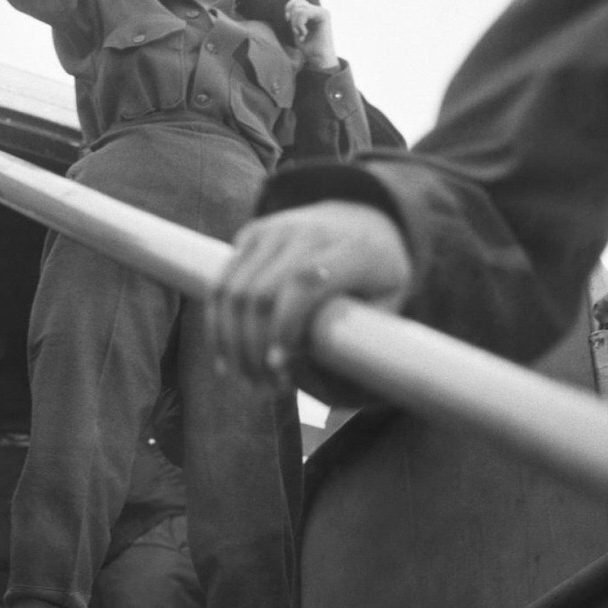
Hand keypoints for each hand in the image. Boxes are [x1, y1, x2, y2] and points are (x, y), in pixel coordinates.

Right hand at [207, 202, 411, 385]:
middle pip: (261, 293)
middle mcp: (308, 233)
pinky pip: (222, 282)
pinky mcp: (251, 235)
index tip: (279, 368)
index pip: (304, 285)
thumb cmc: (377, 274)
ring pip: (233, 290)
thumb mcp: (389, 301)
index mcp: (352, 249)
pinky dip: (218, 324)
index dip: (285, 328)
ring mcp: (275, 231)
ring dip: (231, 342)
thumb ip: (359, 333)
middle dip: (254, 348)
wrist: (360, 219)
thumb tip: (310, 369)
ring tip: (244, 379)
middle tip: (262, 388)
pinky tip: (225, 357)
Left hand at [284, 0, 337, 71]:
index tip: (287, 20)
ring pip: (299, 8)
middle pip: (296, 2)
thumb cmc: (308, 46)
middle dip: (292, 18)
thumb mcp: (296, 28)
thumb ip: (293, 17)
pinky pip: (304, 13)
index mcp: (312, 11)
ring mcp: (322, 11)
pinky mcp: (324, 15)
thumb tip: (288, 8)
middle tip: (296, 31)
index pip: (296, 0)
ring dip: (295, 24)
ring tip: (301, 34)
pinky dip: (300, 25)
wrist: (318, 58)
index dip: (288, 8)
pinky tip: (304, 34)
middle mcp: (318, 9)